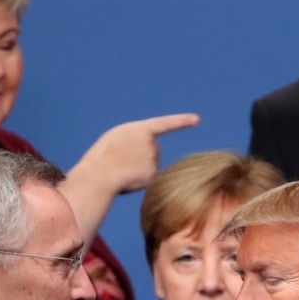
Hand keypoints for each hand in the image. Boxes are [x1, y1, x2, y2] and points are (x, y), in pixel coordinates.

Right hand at [77, 113, 200, 193]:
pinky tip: (127, 178)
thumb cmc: (103, 155)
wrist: (101, 173)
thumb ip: (135, 140)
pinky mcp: (153, 175)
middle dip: (138, 155)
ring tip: (120, 168)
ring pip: (149, 165)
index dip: (182, 121)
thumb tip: (146, 159)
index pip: (166, 124)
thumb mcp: (117, 138)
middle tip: (120, 160)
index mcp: (142, 129)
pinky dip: (138, 180)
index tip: (197, 120)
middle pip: (151, 150)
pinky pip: (148, 178)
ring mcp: (154, 159)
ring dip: (136, 168)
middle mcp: (152, 143)